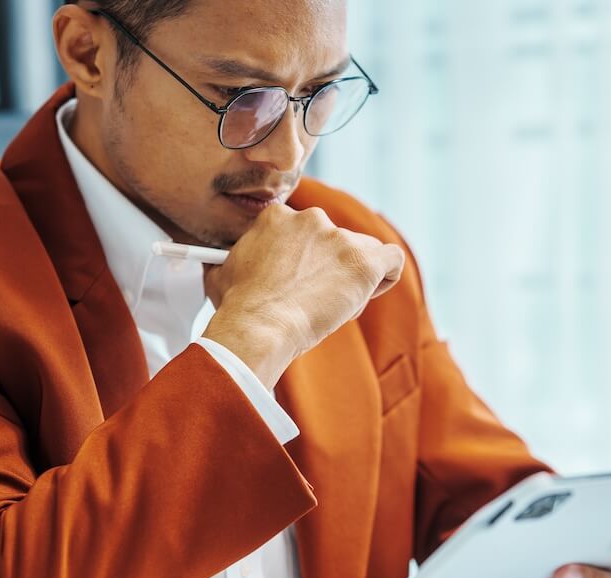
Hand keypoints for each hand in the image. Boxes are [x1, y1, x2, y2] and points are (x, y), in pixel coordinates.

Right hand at [202, 204, 404, 386]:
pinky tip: (369, 292)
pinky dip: (385, 277)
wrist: (259, 326)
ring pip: (363, 252)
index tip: (299, 280)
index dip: (306, 259)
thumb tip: (219, 262)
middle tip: (314, 297)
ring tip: (334, 305)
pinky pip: (391, 259)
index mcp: (278, 217)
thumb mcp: (223, 271)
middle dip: (330, 268)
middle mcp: (312, 219)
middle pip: (335, 241)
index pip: (306, 231)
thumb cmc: (238, 307)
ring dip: (353, 276)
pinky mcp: (364, 260)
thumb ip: (234, 258)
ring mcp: (340, 238)